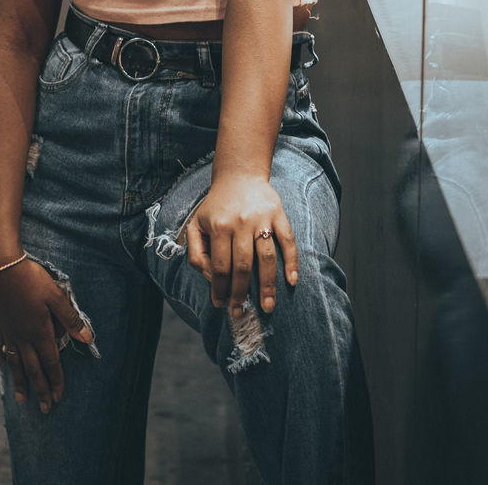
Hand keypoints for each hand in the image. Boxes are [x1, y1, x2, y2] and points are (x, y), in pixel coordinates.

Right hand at [0, 258, 93, 412]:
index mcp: (40, 332)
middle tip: (45, 409)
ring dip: (20, 382)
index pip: (51, 362)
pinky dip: (0, 356)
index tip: (59, 397)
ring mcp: (8, 331)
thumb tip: (88, 339)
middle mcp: (23, 337)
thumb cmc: (32, 279)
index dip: (56, 380)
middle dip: (41, 390)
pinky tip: (0, 364)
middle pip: (33, 370)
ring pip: (15, 363)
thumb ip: (70, 319)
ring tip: (22, 399)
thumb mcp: (56, 296)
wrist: (1, 267)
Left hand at [184, 175, 297, 316]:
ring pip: (266, 258)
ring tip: (267, 307)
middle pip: (242, 266)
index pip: (219, 266)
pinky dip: (292, 261)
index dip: (219, 289)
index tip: (221, 305)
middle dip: (241, 294)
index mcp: (219, 226)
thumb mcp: (196, 224)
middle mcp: (240, 223)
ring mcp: (261, 219)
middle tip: (241, 313)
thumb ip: (195, 252)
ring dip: (267, 286)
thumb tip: (209, 278)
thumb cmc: (216, 205)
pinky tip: (292, 281)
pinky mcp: (278, 214)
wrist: (239, 175)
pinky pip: (288, 240)